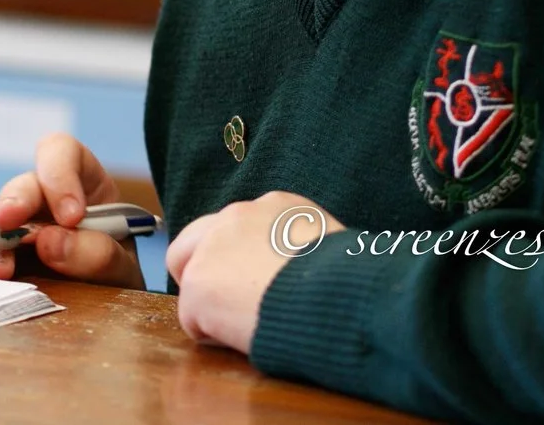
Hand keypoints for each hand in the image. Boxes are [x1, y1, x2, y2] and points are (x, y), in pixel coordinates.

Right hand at [0, 131, 142, 286]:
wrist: (107, 314)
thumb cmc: (116, 280)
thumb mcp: (123, 270)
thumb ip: (99, 254)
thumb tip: (51, 241)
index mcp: (82, 185)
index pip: (63, 153)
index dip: (60, 175)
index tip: (71, 216)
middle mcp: (42, 200)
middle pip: (22, 185)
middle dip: (13, 205)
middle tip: (7, 228)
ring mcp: (13, 226)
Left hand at [165, 191, 343, 352]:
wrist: (339, 300)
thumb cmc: (350, 284)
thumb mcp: (332, 247)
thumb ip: (302, 246)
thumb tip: (300, 267)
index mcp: (277, 206)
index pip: (237, 226)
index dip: (239, 257)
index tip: (252, 280)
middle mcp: (238, 215)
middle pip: (193, 243)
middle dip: (205, 272)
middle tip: (228, 303)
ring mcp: (212, 248)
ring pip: (193, 280)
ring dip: (213, 304)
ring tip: (247, 324)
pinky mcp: (199, 285)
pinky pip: (193, 319)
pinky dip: (212, 334)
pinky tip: (244, 337)